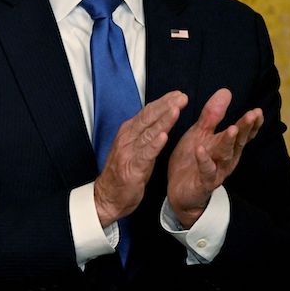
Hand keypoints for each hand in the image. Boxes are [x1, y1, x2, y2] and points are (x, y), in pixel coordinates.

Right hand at [94, 90, 186, 226]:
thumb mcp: (134, 148)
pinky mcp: (131, 168)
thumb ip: (145, 134)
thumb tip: (160, 119)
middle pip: (148, 118)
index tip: (178, 94)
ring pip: (148, 133)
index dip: (163, 102)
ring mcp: (128, 152)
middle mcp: (127, 138)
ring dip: (162, 121)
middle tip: (182, 96)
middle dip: (166, 106)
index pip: (147, 112)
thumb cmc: (123, 173)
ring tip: (175, 110)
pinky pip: (145, 154)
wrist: (107, 197)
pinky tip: (163, 136)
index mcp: (129, 132)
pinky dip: (154, 145)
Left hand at [166, 88, 261, 227]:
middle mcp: (226, 158)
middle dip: (245, 128)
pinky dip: (204, 160)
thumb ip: (212, 115)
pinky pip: (205, 171)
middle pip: (238, 141)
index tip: (258, 111)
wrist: (180, 192)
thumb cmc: (193, 159)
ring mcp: (216, 171)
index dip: (252, 123)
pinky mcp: (203, 182)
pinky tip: (200, 150)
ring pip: (225, 155)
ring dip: (228, 142)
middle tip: (252, 114)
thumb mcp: (200, 133)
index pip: (243, 133)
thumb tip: (226, 91)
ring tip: (231, 129)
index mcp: (227, 146)